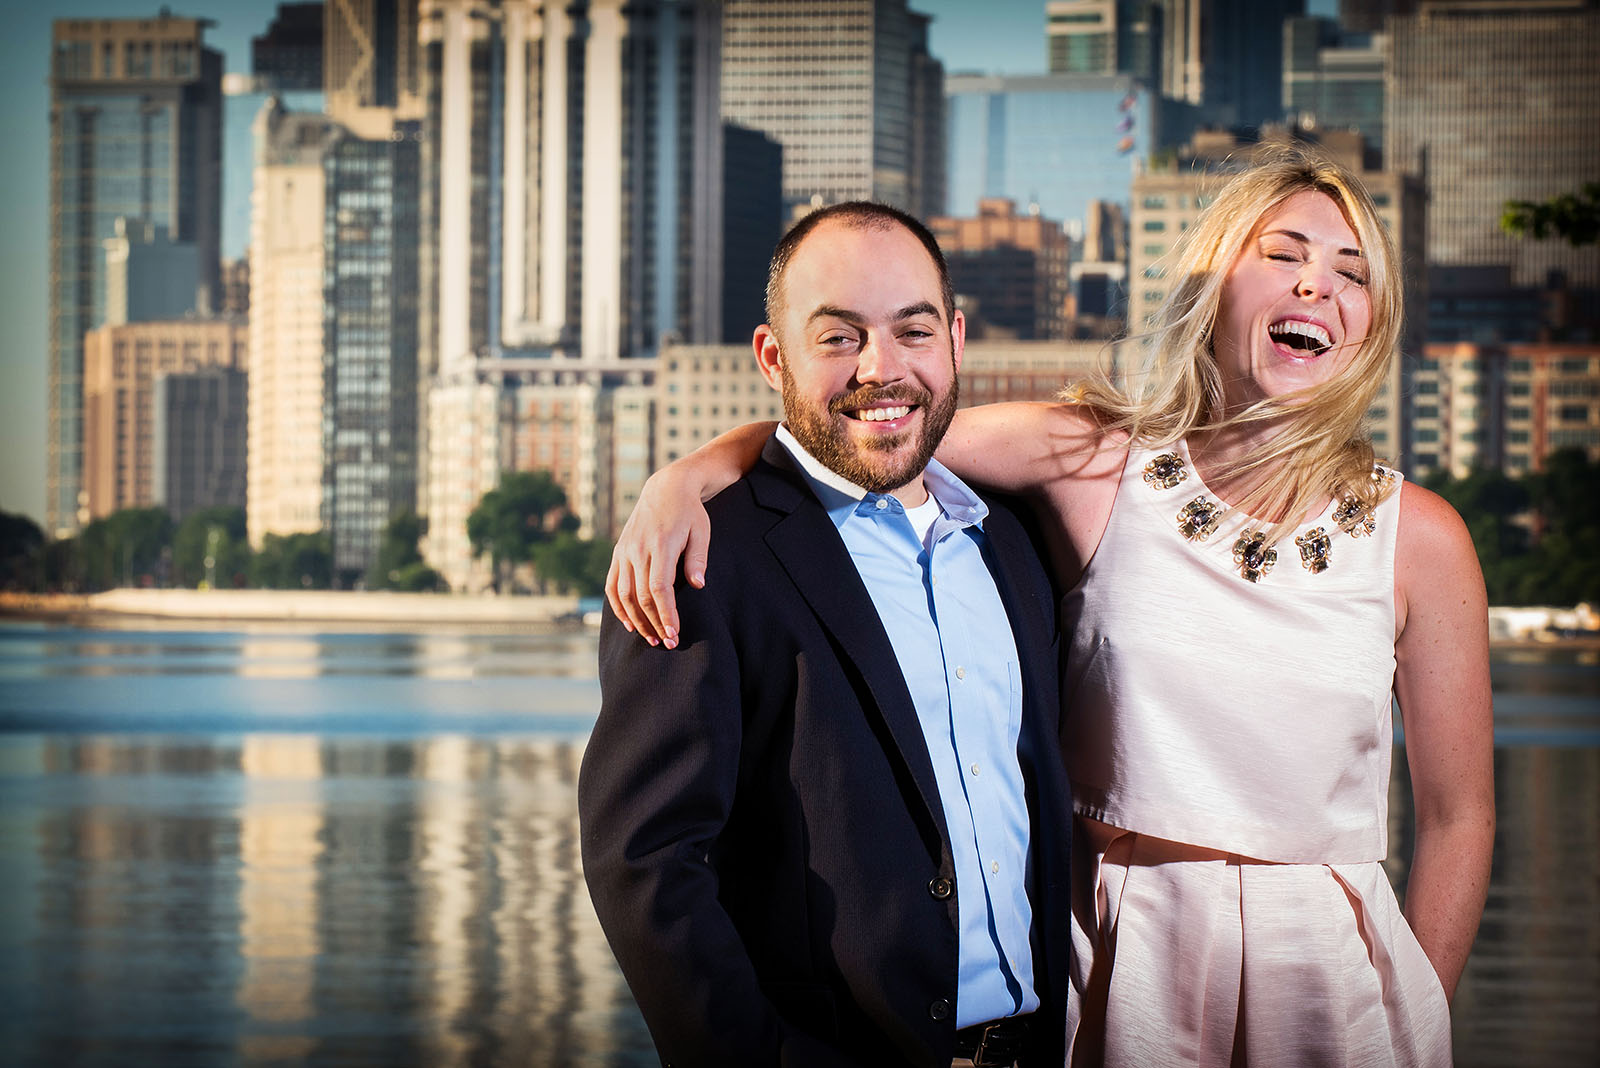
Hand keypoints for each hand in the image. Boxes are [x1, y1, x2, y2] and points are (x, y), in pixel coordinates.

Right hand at [605, 467, 711, 647]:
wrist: (666, 488)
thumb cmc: (690, 512)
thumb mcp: (701, 531)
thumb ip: (697, 559)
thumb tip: (698, 585)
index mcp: (660, 545)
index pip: (659, 588)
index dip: (666, 614)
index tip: (674, 633)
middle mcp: (638, 549)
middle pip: (642, 596)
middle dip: (655, 623)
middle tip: (668, 643)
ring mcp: (624, 551)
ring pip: (624, 594)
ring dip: (637, 620)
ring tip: (651, 638)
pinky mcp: (618, 553)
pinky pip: (612, 585)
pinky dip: (618, 607)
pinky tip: (629, 624)